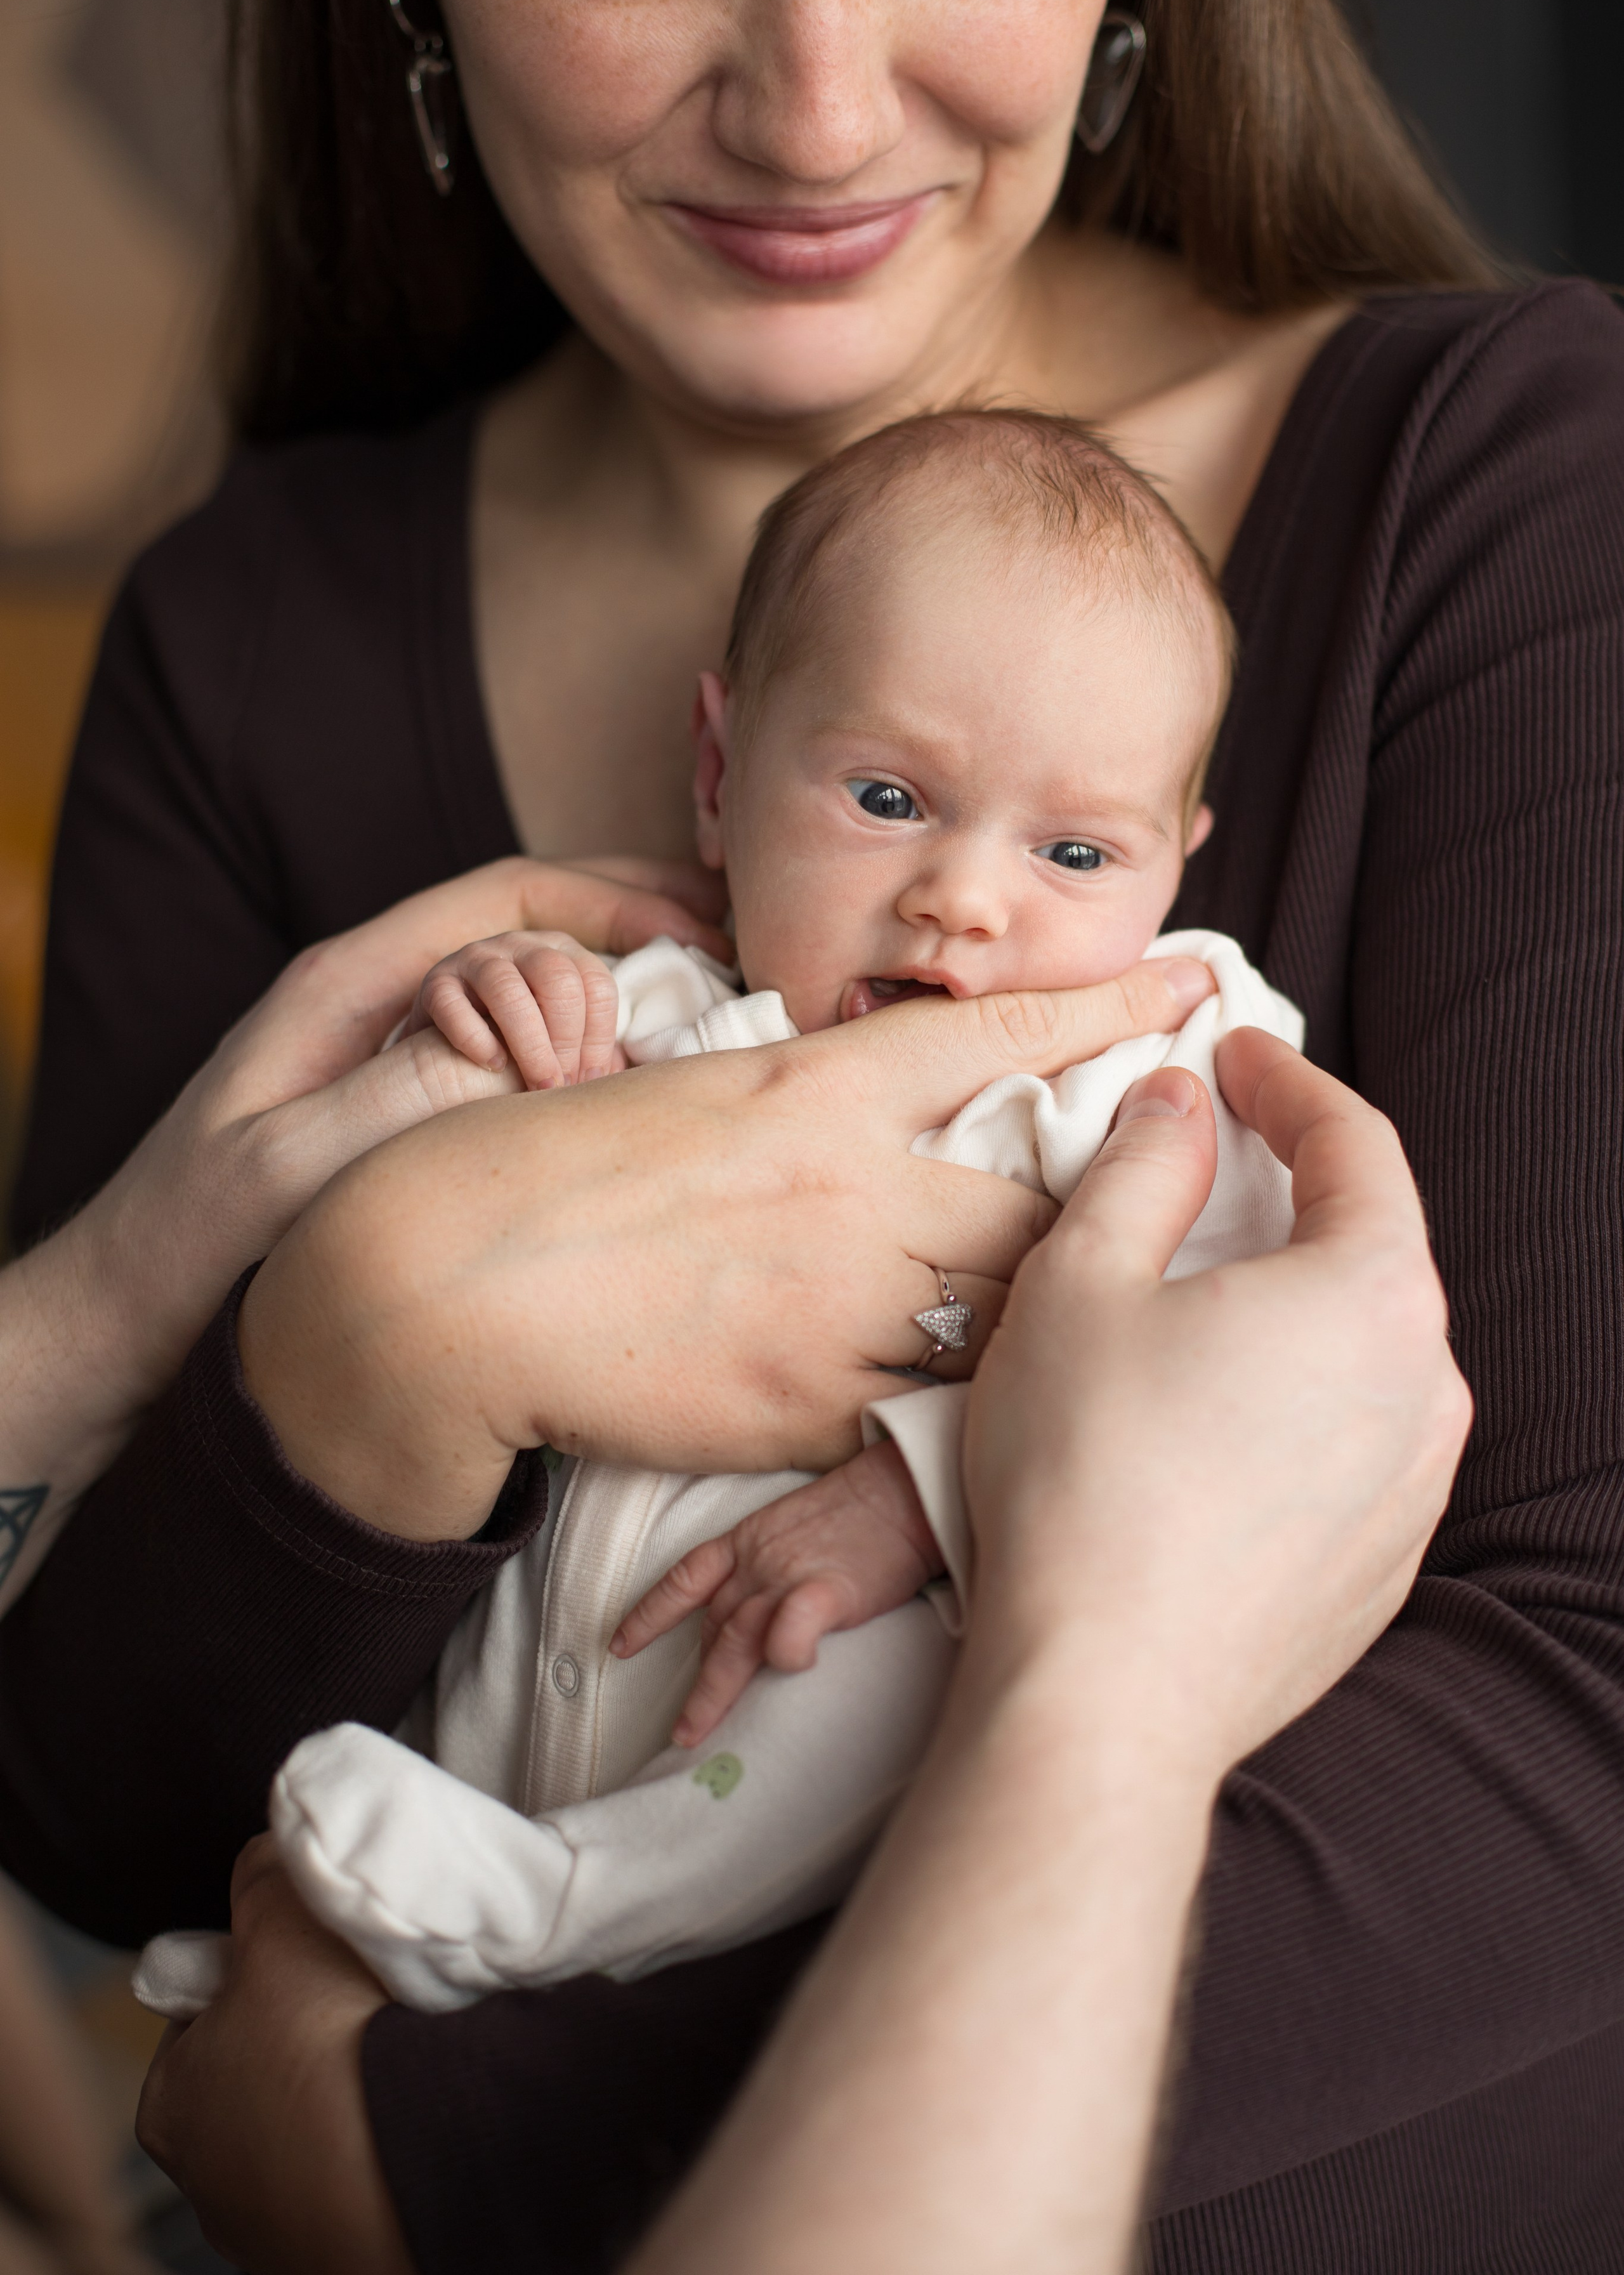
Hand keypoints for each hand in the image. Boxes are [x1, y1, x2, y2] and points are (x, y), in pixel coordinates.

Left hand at [1, 858, 723, 1502]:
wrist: (124, 1307)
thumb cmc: (186, 1235)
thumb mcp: (285, 1167)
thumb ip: (396, 1099)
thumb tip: (524, 1050)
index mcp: (347, 981)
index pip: (501, 894)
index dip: (608, 893)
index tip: (695, 917)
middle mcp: (377, 996)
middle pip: (529, 922)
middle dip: (632, 922)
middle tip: (730, 948)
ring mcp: (393, 1046)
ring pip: (528, 987)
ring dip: (614, 992)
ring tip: (703, 1016)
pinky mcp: (403, 1100)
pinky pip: (513, 1053)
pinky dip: (583, 1053)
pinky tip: (635, 1087)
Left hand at [136, 1838, 408, 2274]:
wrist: (421, 2166)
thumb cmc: (332, 2051)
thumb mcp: (284, 1921)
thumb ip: (264, 1875)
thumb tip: (266, 1848)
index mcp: (171, 2106)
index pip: (203, 2016)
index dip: (259, 1971)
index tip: (311, 1955)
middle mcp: (210, 2183)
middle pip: (264, 2070)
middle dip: (311, 2033)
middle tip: (367, 1994)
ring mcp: (281, 2229)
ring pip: (319, 2125)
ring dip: (356, 2090)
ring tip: (411, 2047)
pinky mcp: (349, 2248)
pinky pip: (367, 2167)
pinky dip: (390, 2136)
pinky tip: (424, 2102)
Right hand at [239, 956, 1215, 1539]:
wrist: (441, 1290)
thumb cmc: (546, 1171)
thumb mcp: (688, 1092)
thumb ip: (804, 1108)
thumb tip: (872, 1118)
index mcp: (816, 1091)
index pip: (996, 1033)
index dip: (1109, 1010)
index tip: (1195, 988)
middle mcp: (852, 1196)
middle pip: (1039, 1209)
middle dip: (1099, 1217)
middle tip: (1140, 1217)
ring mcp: (836, 1313)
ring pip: (997, 1324)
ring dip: (1030, 1327)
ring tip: (1071, 1341)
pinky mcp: (805, 1415)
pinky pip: (914, 1412)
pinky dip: (934, 1406)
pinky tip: (950, 1416)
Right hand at [406, 930, 628, 1088]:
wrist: (444, 1049)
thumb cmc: (520, 1047)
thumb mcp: (562, 1036)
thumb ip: (593, 1047)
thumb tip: (631, 1075)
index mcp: (563, 952)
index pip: (597, 984)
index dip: (601, 1037)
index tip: (593, 1081)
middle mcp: (521, 945)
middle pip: (557, 979)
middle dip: (567, 1040)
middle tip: (564, 1087)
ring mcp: (476, 958)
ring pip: (507, 989)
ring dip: (529, 1044)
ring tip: (537, 1087)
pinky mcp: (435, 981)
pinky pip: (454, 1004)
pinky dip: (476, 1038)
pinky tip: (491, 1066)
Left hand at [612, 1440, 943, 1746]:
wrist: (906, 1484)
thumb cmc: (866, 1506)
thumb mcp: (799, 1524)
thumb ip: (776, 1563)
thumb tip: (768, 1609)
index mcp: (748, 1540)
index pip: (686, 1578)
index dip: (650, 1614)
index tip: (621, 1644)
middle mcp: (758, 1561)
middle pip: (711, 1626)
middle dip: (694, 1681)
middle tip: (681, 1729)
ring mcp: (788, 1575)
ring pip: (736, 1641)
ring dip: (714, 1691)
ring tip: (697, 1732)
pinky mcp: (827, 1591)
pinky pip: (790, 1632)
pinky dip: (783, 1655)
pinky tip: (787, 1672)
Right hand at [962, 1031, 1473, 1781]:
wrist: (1105, 1699)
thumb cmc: (1085, 1478)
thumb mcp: (1082, 1281)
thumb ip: (1146, 1167)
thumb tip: (1181, 1105)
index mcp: (1375, 1295)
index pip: (1357, 1143)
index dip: (1290, 1081)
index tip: (1236, 1055)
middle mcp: (1430, 1389)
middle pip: (1374, 1248)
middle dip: (1296, 1192)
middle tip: (1217, 1159)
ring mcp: (1418, 1492)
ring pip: (1366, 1355)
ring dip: (1296, 1307)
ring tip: (1203, 1301)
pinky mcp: (1383, 1571)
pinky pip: (1354, 1449)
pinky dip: (1297, 1405)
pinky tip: (1212, 1424)